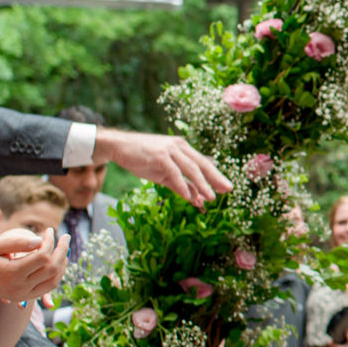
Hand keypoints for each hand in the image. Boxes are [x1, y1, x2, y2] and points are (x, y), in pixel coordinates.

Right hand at [0, 227, 69, 303]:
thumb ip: (17, 242)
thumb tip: (40, 240)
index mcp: (12, 273)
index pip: (43, 256)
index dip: (50, 241)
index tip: (49, 230)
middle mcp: (19, 287)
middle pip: (52, 269)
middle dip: (62, 250)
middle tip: (65, 236)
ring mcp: (23, 295)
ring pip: (54, 281)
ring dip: (62, 263)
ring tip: (63, 247)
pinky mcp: (24, 297)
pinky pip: (48, 287)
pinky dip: (56, 274)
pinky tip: (57, 260)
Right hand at [95, 130, 230, 206]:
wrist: (119, 147)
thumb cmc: (143, 159)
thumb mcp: (165, 174)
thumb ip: (182, 185)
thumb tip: (198, 200)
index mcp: (183, 149)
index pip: (203, 163)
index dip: (216, 176)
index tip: (227, 187)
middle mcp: (179, 147)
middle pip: (202, 164)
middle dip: (216, 178)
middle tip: (228, 190)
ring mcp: (170, 150)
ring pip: (191, 168)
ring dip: (202, 184)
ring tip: (211, 198)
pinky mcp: (159, 155)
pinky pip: (174, 173)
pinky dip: (182, 185)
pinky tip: (189, 197)